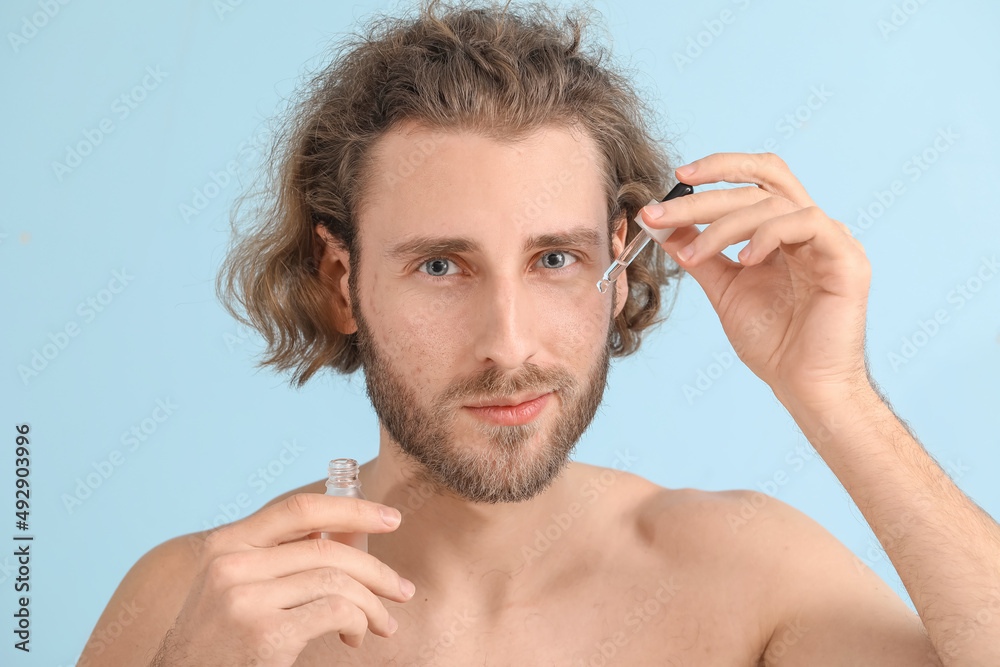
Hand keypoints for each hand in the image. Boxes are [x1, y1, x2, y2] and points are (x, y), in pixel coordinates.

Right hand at [152, 493, 413, 665]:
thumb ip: (281, 558)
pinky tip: (354, 638)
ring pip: (337, 580)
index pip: (298, 509)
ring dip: (372, 604)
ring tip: (383, 624)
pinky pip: (336, 611)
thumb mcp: (236, 588)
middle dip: (376, 570)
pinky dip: (359, 622)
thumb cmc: (218, 641)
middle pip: (327, 549)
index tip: (391, 518)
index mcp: (225, 545)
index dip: (352, 507)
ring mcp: (245, 599)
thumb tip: (350, 531)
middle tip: (402, 590)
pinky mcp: (264, 634)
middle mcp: (231, 565)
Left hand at [641, 153, 871, 407]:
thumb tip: (658, 223)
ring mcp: (832, 240)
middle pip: (758, 184)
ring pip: (773, 203)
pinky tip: (744, 260)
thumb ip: (698, 252)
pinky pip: (807, 223)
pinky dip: (767, 235)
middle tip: (660, 215)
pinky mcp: (847, 258)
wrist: (803, 384)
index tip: (676, 177)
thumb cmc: (772, 341)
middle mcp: (811, 227)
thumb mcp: (723, 288)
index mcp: (786, 229)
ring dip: (723, 225)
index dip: (720, 167)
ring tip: (694, 255)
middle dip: (702, 198)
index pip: (757, 176)